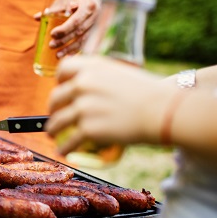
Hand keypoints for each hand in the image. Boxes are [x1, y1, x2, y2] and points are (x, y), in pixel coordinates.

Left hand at [33, 0, 100, 57]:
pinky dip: (77, 50)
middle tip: (51, 45)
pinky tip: (68, 56)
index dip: (64, 29)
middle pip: (79, 31)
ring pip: (84, 40)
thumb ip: (53, 9)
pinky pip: (87, 44)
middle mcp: (95, 16)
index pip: (76, 20)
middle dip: (65, 40)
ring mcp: (98, 26)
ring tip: (57, 55)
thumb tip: (37, 17)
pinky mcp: (98, 32)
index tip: (52, 34)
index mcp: (88, 6)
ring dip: (70, 49)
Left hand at [46, 55, 173, 153]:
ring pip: (57, 121)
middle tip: (56, 116)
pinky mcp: (88, 129)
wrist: (163, 111)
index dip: (60, 82)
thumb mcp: (121, 73)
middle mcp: (83, 84)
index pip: (63, 69)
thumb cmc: (150, 93)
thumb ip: (101, 78)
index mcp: (91, 66)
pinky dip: (64, 148)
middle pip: (56, 98)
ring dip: (53, 130)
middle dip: (53, 109)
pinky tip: (63, 151)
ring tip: (54, 135)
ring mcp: (83, 107)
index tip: (61, 89)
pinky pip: (69, 141)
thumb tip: (87, 89)